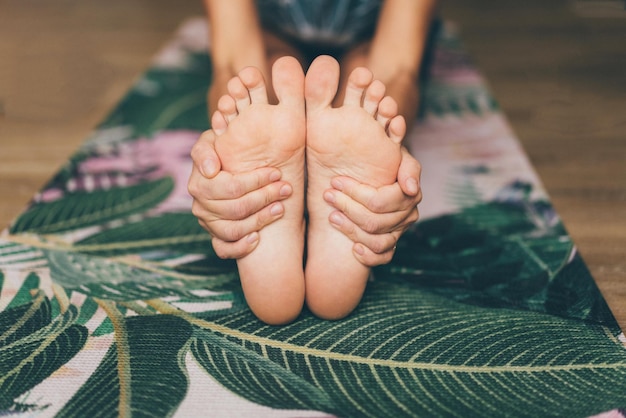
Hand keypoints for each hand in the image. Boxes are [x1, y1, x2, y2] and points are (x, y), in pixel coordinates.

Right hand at [188, 129, 292, 258]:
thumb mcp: (213, 140)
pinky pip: (223, 249)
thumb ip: (208, 146)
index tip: (276, 173)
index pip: (232, 187)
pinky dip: (240, 248)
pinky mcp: (215, 236)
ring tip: (280, 208)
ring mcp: (207, 223)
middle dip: (265, 198)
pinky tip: (258, 238)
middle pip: (237, 208)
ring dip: (260, 220)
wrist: (222, 164)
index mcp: (199, 183)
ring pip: (234, 230)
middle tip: (286, 189)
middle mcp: (200, 205)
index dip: (257, 181)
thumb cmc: (222, 149)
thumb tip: (210, 169)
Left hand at [323, 146, 421, 265]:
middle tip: (327, 195)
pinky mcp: (392, 243)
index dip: (355, 194)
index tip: (335, 181)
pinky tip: (353, 248)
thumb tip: (405, 155)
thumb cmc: (378, 156)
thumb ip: (394, 140)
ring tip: (332, 216)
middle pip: (375, 222)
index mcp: (409, 191)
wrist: (374, 169)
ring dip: (352, 231)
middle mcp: (409, 213)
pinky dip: (369, 256)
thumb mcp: (385, 143)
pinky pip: (384, 257)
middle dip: (347, 208)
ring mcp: (400, 229)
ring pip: (378, 240)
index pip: (381, 201)